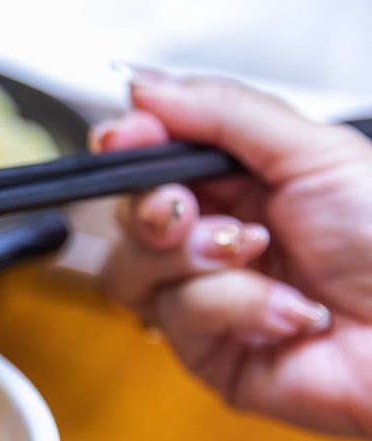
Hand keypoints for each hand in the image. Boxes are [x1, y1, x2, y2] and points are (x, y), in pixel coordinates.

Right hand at [95, 74, 371, 436]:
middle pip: (125, 216)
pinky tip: (288, 309)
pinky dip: (234, 305)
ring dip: (192, 258)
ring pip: (130, 270)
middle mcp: (217, 239)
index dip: (128, 146)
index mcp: (242, 183)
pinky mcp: (209, 353)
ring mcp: (208, 298)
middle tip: (190, 209)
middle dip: (154, 207)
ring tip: (254, 254)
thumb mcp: (314, 151)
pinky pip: (174, 319)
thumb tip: (145, 88)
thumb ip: (223, 111)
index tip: (125, 136)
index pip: (152, 158)